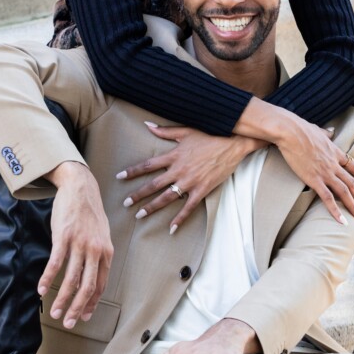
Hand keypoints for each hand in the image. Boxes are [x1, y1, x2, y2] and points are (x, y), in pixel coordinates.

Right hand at [38, 161, 113, 327]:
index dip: (93, 303)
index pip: (101, 284)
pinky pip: (55, 264)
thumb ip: (98, 255)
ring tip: (54, 312)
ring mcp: (79, 243)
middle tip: (69, 323)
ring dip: (62, 300)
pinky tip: (41, 290)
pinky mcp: (63, 237)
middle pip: (87, 287)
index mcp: (106, 251)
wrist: (80, 187)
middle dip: (78, 309)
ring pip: (71, 279)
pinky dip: (48, 279)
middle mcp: (95, 250)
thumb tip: (90, 276)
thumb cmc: (90, 213)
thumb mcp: (101, 235)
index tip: (85, 316)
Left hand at [117, 125, 264, 232]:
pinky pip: (188, 207)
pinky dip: (180, 219)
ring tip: (139, 215)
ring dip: (152, 207)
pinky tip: (171, 229)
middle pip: (153, 185)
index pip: (148, 165)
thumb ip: (165, 131)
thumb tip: (147, 125)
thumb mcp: (186, 131)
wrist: (234, 143)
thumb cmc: (210, 134)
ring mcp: (190, 181)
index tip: (119, 177)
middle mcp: (179, 170)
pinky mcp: (202, 189)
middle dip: (138, 195)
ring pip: (167, 198)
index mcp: (174, 155)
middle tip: (125, 203)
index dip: (132, 171)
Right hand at [235, 98, 353, 223]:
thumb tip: (331, 130)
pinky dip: (335, 210)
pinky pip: (328, 198)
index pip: (353, 166)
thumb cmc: (301, 129)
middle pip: (351, 182)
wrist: (291, 132)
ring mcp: (325, 173)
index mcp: (335, 151)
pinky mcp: (314, 180)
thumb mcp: (318, 129)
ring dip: (352, 205)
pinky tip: (342, 221)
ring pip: (344, 192)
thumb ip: (326, 132)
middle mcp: (333, 164)